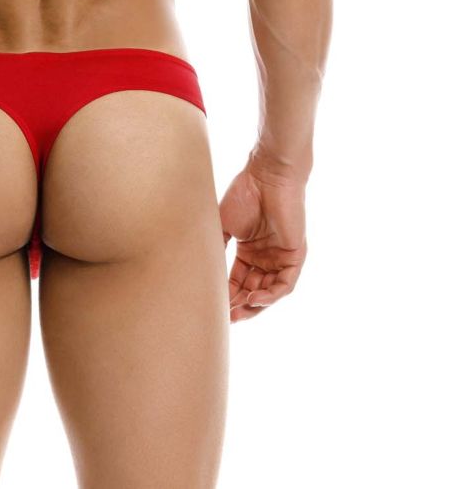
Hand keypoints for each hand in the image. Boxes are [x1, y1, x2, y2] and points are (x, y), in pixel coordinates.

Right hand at [218, 158, 306, 321]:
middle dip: (240, 306)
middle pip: (253, 291)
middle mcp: (266, 257)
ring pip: (269, 292)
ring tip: (238, 313)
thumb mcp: (223, 226)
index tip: (213, 308)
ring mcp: (281, 258)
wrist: (266, 176)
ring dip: (254, 305)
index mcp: (249, 251)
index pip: (238, 281)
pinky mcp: (295, 256)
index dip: (227, 296)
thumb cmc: (244, 195)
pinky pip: (285, 284)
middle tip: (226, 319)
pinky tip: (254, 299)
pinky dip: (270, 295)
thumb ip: (216, 248)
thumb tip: (200, 272)